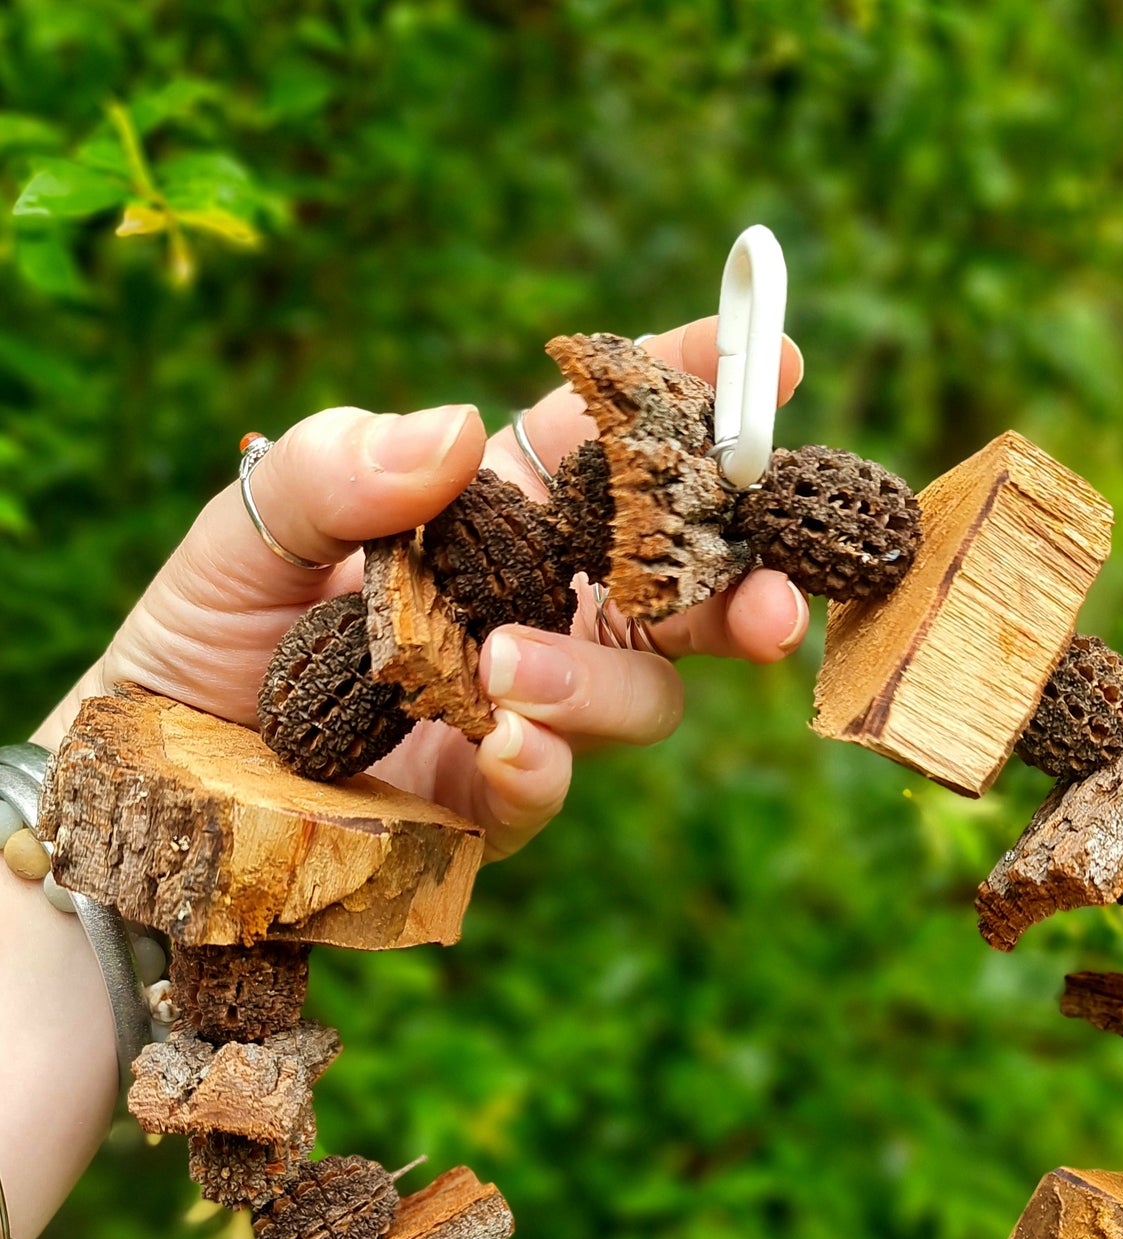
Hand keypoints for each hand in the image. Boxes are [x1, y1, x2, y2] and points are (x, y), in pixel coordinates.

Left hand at [37, 319, 806, 860]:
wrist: (157, 760)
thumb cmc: (212, 621)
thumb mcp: (254, 521)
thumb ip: (339, 469)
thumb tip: (453, 426)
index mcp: (496, 514)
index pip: (610, 447)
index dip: (691, 402)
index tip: (767, 362)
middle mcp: (536, 606)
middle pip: (679, 587)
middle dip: (745, 588)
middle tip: (776, 603)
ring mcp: (526, 707)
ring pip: (640, 694)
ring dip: (601, 680)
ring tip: (508, 671)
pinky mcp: (489, 801)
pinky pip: (552, 786)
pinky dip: (541, 765)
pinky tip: (504, 746)